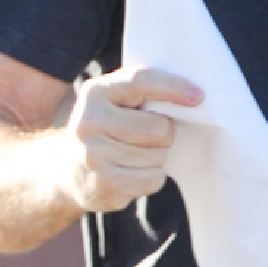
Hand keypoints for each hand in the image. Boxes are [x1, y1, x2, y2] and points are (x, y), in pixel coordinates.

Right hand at [59, 65, 202, 213]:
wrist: (68, 170)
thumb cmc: (106, 128)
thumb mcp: (113, 101)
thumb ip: (141, 92)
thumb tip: (192, 97)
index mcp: (96, 93)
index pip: (140, 82)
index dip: (172, 88)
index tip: (199, 97)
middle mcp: (90, 122)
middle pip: (157, 128)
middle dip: (165, 134)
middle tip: (151, 136)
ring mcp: (94, 156)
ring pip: (157, 157)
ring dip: (157, 157)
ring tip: (135, 155)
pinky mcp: (104, 184)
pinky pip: (152, 179)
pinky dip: (151, 177)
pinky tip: (132, 172)